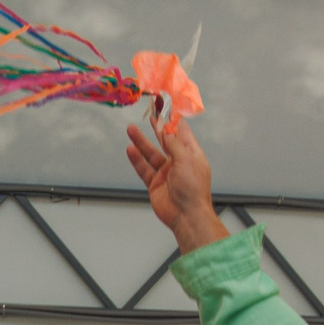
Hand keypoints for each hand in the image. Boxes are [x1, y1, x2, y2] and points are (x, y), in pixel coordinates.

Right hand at [124, 118, 228, 255]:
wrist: (186, 216)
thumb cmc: (193, 189)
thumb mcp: (186, 160)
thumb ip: (174, 144)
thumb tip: (166, 130)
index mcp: (191, 155)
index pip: (182, 133)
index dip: (173, 121)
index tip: (165, 108)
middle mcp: (179, 162)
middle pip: (165, 141)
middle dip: (156, 128)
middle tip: (148, 115)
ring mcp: (166, 173)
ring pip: (151, 154)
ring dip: (142, 142)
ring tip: (131, 130)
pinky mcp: (155, 184)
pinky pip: (144, 169)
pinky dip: (137, 160)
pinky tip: (130, 150)